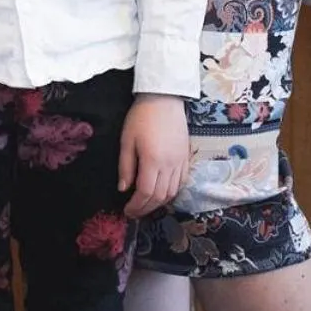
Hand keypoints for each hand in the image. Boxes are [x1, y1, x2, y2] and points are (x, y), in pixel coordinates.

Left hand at [118, 94, 188, 218]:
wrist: (164, 99)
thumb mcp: (127, 140)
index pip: (145, 193)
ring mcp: (181, 162)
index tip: (127, 211)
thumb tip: (124, 189)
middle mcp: (170, 165)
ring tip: (146, 205)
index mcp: (153, 160)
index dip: (136, 206)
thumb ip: (125, 166)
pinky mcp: (187, 157)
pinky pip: (182, 182)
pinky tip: (163, 193)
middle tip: (135, 212)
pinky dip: (172, 192)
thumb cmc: (141, 117)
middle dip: (146, 208)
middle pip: (160, 197)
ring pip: (173, 192)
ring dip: (159, 203)